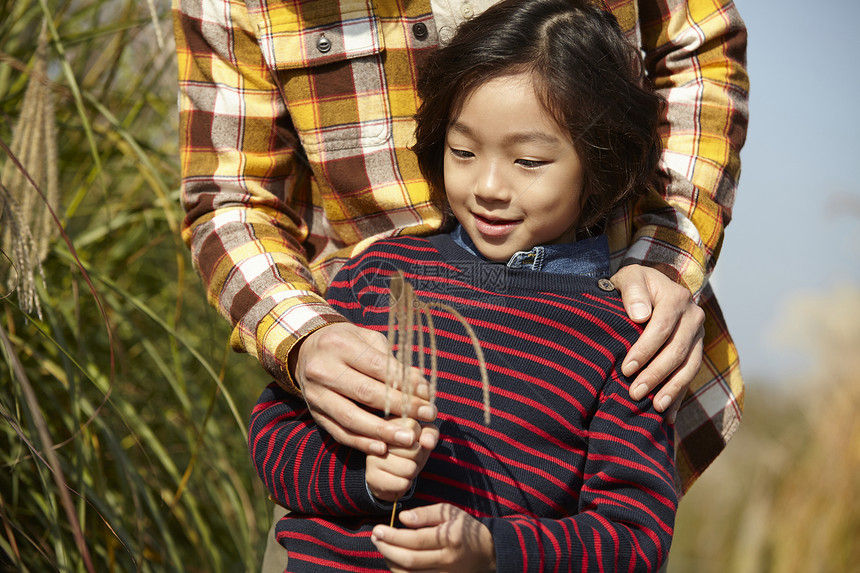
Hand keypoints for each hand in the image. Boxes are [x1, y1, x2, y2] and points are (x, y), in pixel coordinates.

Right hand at [290, 322, 437, 455]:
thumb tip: (420, 385)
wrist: (306, 351)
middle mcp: (322, 369)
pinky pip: (339, 432)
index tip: (427, 395)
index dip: (404, 383)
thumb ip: (393, 361)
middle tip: (426, 418)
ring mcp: (315, 394)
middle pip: (365, 393)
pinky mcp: (315, 414)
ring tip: (409, 439)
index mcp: (339, 344)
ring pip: (351, 418)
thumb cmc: (347, 343)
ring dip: (382, 432)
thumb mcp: (368, 339)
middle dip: (400, 408)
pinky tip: (382, 449)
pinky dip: (362, 443)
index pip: (378, 367)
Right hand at [366, 418, 438, 501]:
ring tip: (402, 467)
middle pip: (414, 450)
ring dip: (412, 471)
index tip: (412, 441)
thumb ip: (430, 434)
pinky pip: (403, 484)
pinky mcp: (372, 477)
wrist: (390, 474)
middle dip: (417, 457)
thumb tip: (427, 442)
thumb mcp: (422, 437)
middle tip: (408, 457)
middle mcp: (376, 438)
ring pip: (409, 468)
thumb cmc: (409, 450)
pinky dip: (405, 483)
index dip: (419, 439)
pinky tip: (397, 478)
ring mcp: (372, 457)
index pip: (413, 428)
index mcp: (389, 422)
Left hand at [371, 503, 495, 572]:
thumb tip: (402, 518)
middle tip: (375, 538)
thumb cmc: (463, 529)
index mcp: (449, 538)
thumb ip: (425, 513)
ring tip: (382, 548)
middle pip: (409, 560)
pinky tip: (393, 561)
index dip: (393, 536)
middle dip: (387, 549)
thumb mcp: (449, 512)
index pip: (415, 540)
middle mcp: (447, 560)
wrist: (486, 553)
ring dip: (390, 562)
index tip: (378, 529)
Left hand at [610, 264, 704, 420]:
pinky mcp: (696, 349)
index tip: (626, 369)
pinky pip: (690, 374)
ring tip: (656, 408)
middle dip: (656, 374)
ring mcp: (697, 335)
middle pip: (676, 350)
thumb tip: (640, 316)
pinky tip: (669, 415)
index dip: (645, 350)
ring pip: (689, 366)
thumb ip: (632, 291)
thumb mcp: (629, 277)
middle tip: (635, 393)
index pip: (662, 327)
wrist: (650, 286)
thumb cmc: (633, 284)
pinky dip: (679, 395)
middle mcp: (694, 316)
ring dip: (673, 389)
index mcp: (677, 297)